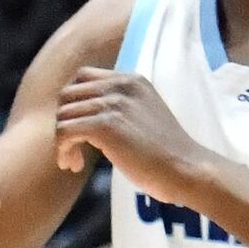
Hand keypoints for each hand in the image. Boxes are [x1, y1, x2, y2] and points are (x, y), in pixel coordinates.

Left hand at [52, 68, 210, 192]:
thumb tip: (81, 113)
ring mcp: (114, 103)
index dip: (72, 103)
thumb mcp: (142, 114)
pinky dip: (63, 149)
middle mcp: (121, 85)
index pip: (83, 77)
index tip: (77, 128)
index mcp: (131, 80)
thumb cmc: (166, 152)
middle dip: (63, 122)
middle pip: (67, 95)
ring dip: (62, 141)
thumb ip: (118, 106)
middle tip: (71, 149)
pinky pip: (65, 131)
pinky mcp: (106, 125)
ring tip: (73, 161)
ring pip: (63, 114)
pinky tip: (74, 165)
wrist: (186, 169)